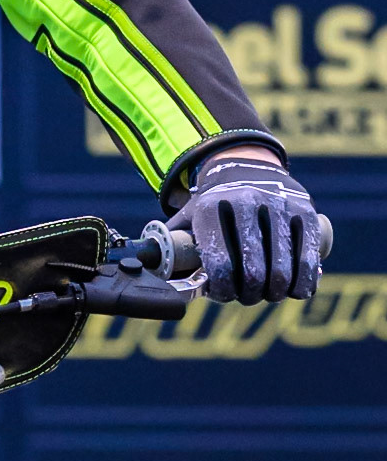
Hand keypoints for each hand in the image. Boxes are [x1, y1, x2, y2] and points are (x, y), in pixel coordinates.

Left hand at [178, 151, 321, 304]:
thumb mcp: (188, 215)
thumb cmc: (213, 203)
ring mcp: (278, 205)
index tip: (223, 294)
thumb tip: (153, 273)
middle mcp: (245, 202)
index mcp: (211, 207)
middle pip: (253, 270)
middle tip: (247, 296)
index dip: (222, 289)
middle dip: (250, 294)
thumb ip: (171, 243)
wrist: (246, 164)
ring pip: (282, 268)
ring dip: (276, 292)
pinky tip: (298, 291)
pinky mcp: (305, 210)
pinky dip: (305, 281)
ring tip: (270, 294)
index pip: (219, 262)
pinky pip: (308, 256)